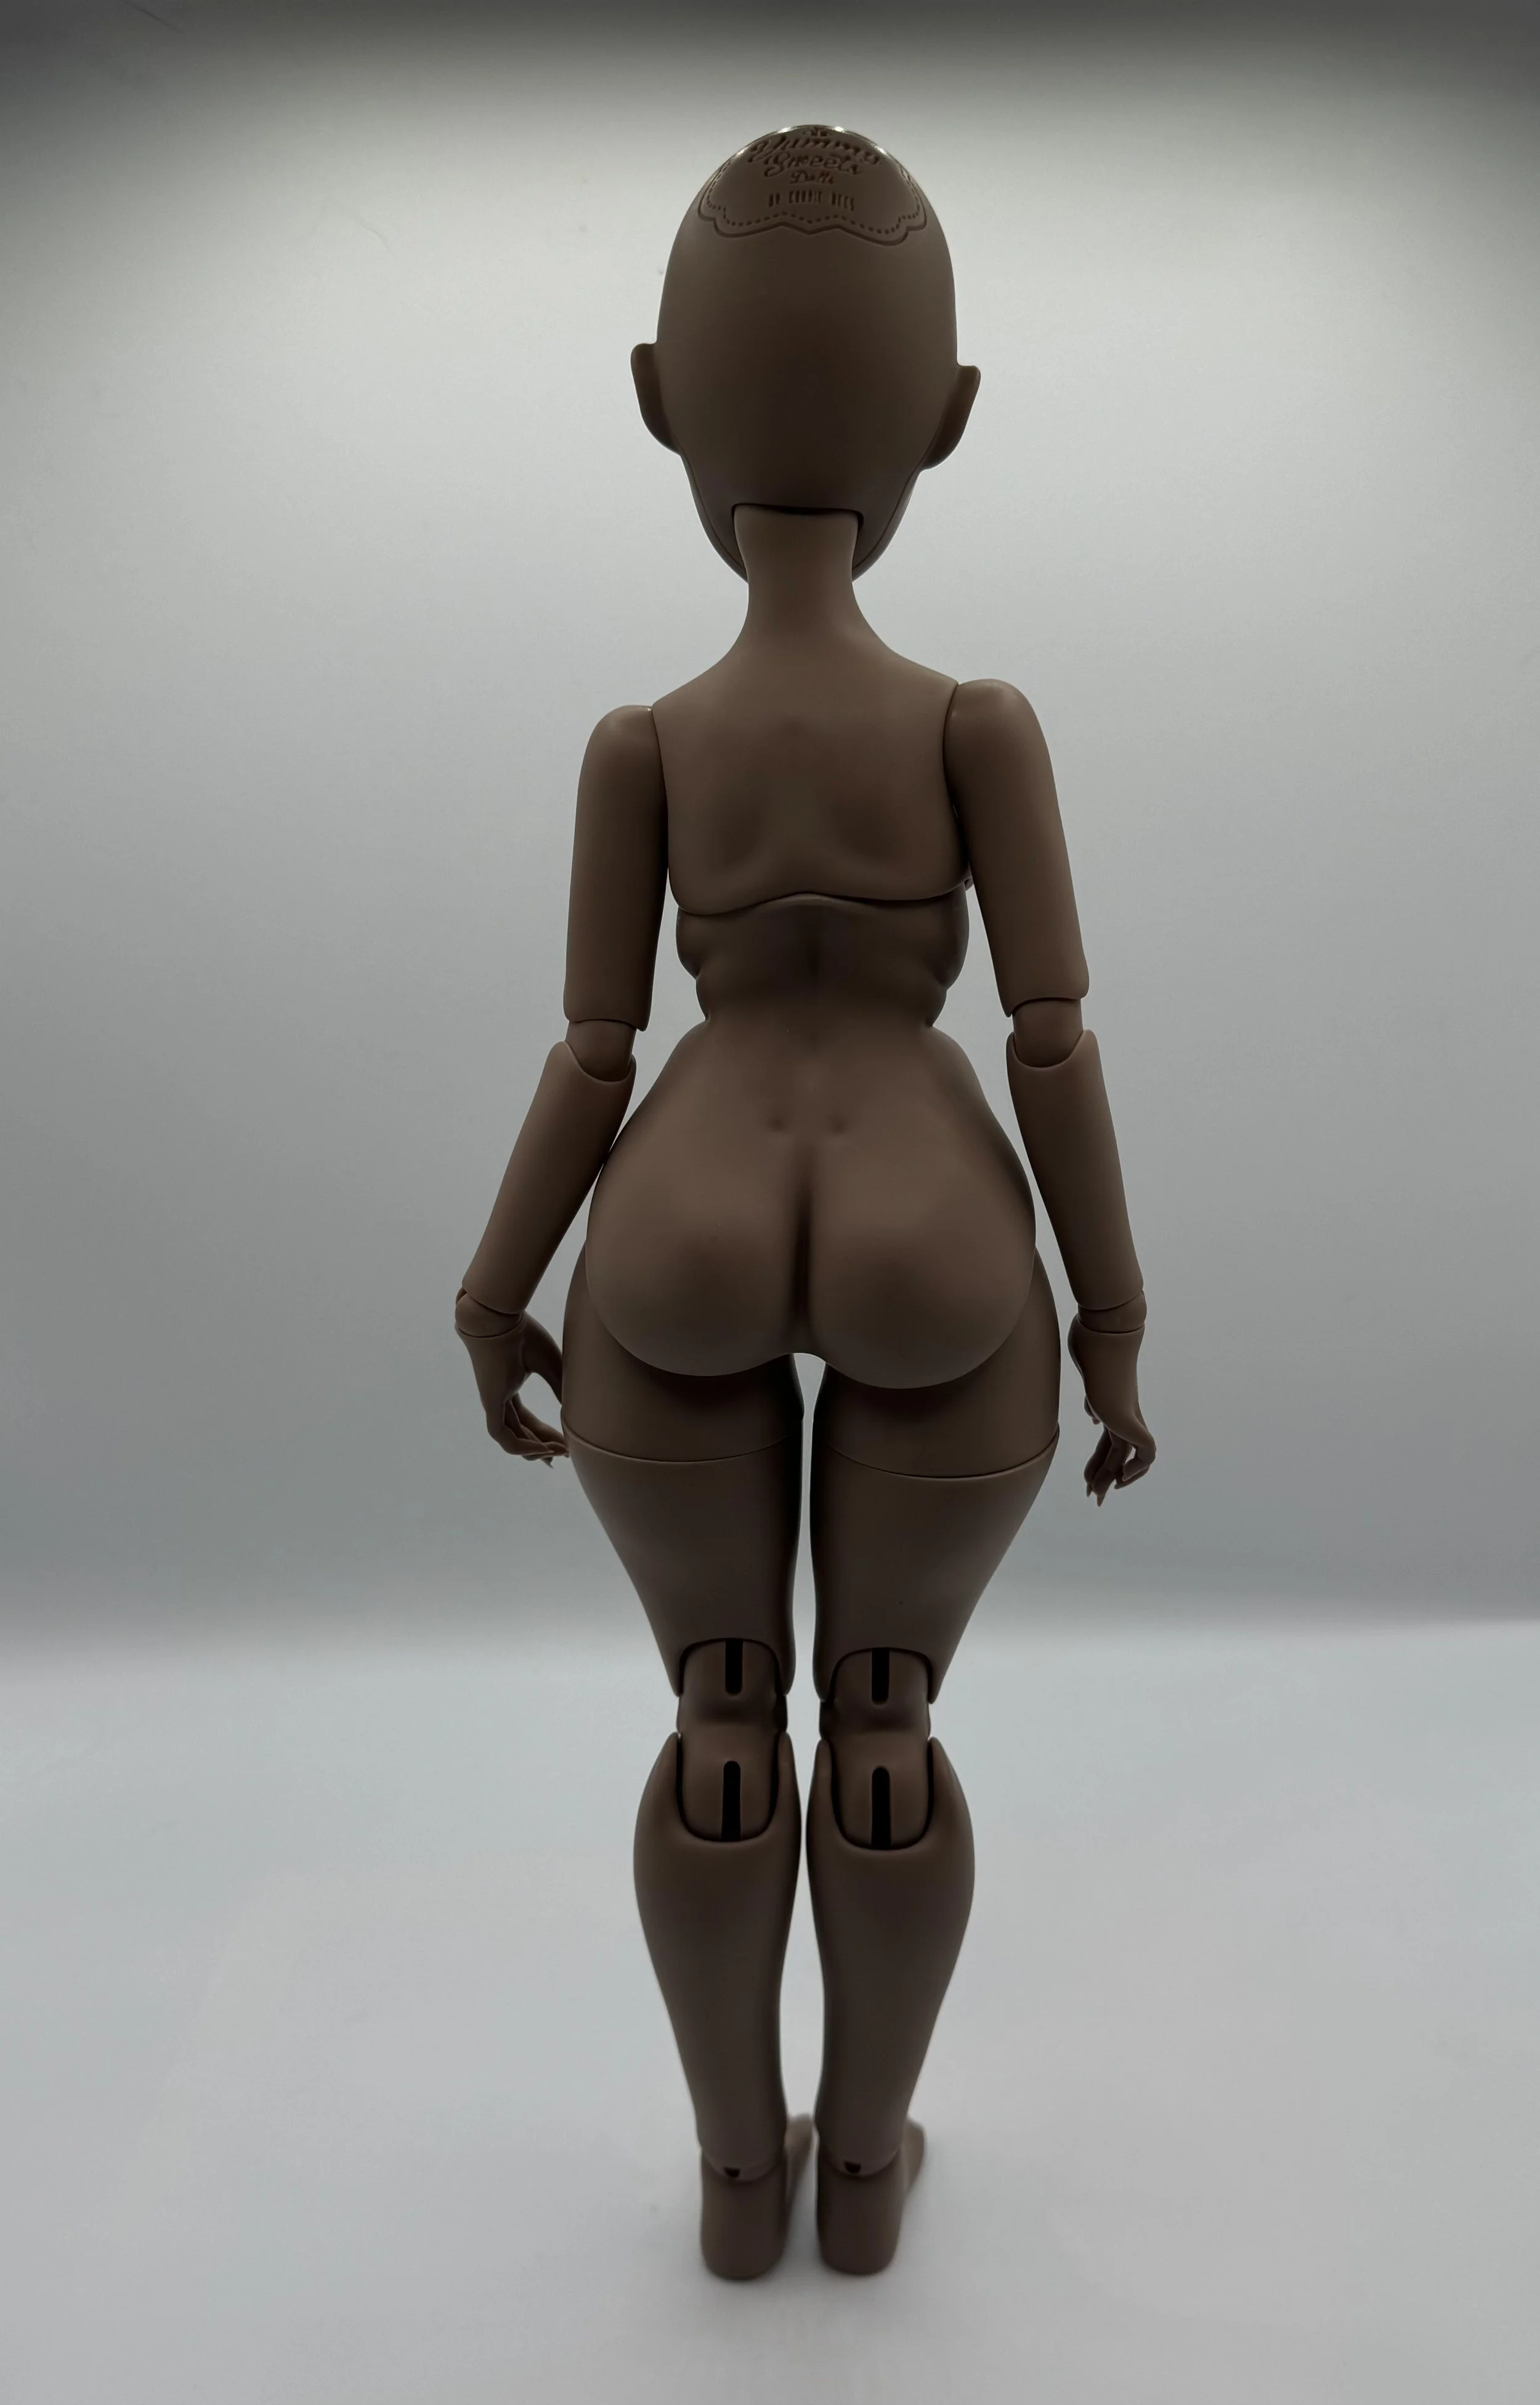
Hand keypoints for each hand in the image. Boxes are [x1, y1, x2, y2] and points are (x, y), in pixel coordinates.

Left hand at [454, 1289, 566, 1464]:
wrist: (499, 1317)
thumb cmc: (524, 1334)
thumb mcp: (550, 1364)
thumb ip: (559, 1387)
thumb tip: (571, 1410)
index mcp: (509, 1386)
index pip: (524, 1419)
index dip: (542, 1433)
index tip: (562, 1443)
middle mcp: (499, 1397)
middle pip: (521, 1431)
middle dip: (542, 1445)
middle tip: (564, 1454)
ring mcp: (493, 1402)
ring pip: (512, 1438)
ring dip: (536, 1449)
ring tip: (559, 1452)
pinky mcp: (490, 1403)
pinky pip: (503, 1436)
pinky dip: (523, 1447)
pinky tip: (543, 1450)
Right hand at [1067, 1314, 1154, 1504]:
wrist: (1104, 1332)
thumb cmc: (1090, 1344)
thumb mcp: (1085, 1375)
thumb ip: (1092, 1397)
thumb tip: (1094, 1414)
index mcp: (1112, 1406)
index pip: (1109, 1441)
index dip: (1098, 1462)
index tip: (1087, 1479)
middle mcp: (1123, 1413)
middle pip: (1118, 1453)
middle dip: (1104, 1477)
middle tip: (1094, 1498)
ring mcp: (1128, 1415)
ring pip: (1128, 1457)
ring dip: (1111, 1478)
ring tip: (1097, 1495)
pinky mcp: (1131, 1417)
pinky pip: (1147, 1452)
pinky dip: (1137, 1468)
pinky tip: (1118, 1477)